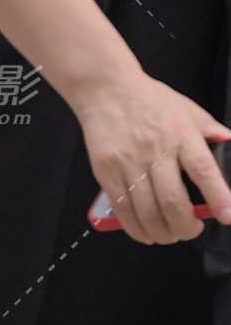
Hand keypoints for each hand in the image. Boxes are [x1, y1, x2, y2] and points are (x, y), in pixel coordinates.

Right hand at [79, 74, 230, 244]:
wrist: (106, 90)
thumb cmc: (150, 99)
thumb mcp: (188, 109)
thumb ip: (211, 131)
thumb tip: (229, 146)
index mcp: (181, 134)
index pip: (203, 171)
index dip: (218, 197)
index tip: (227, 216)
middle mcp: (155, 150)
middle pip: (172, 200)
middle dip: (185, 226)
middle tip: (191, 230)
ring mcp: (128, 163)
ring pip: (146, 211)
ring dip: (162, 232)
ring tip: (169, 234)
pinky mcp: (106, 171)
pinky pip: (122, 208)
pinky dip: (135, 228)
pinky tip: (146, 233)